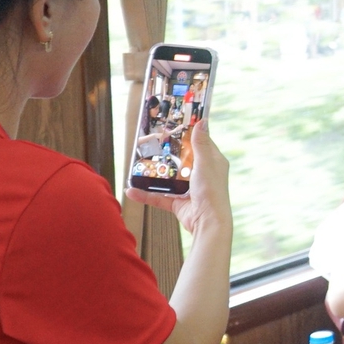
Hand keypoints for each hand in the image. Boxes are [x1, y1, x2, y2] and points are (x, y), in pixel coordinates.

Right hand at [129, 122, 231, 240]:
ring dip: (153, 174)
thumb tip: (202, 121)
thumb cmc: (211, 191)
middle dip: (166, 153)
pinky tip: (131, 190)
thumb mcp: (206, 163)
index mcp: (212, 162)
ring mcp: (189, 189)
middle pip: (181, 160)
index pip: (200, 144)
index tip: (173, 125)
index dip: (188, 134)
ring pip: (168, 179)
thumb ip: (201, 144)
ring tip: (137, 165)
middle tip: (149, 142)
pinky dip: (145, 195)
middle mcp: (201, 175)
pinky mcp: (178, 203)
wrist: (207, 222)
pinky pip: (159, 197)